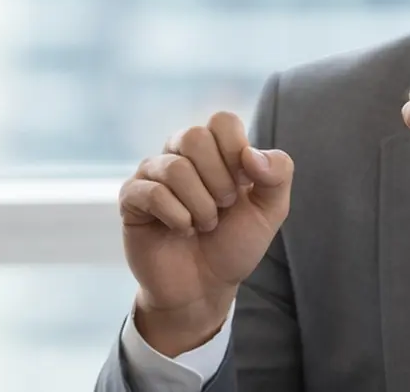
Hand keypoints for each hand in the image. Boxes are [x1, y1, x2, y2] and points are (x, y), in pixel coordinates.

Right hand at [121, 111, 294, 354]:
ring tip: (204, 225)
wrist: (204, 288)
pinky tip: (182, 230)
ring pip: (176, 168)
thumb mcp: (270, 211)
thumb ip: (277, 174)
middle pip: (195, 137)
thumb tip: (251, 153)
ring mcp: (152, 174)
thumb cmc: (234, 245)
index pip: (222, 121)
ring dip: (201, 206)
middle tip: (223, 208)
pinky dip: (177, 217)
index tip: (243, 185)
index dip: (236, 153)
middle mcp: (179, 154)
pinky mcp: (132, 198)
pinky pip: (153, 192)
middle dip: (219, 181)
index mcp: (213, 149)